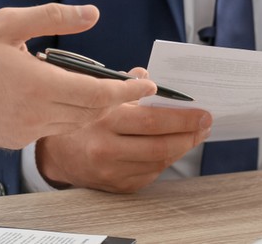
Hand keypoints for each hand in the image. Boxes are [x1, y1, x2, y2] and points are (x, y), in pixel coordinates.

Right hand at [0, 4, 156, 149]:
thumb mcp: (10, 22)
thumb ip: (55, 17)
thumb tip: (93, 14)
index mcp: (39, 85)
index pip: (99, 94)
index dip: (129, 92)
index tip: (149, 86)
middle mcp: (37, 114)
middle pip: (93, 112)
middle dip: (118, 101)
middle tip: (134, 88)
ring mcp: (26, 132)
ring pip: (74, 123)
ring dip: (92, 110)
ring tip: (100, 91)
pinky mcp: (15, 141)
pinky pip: (52, 130)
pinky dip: (65, 117)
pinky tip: (59, 100)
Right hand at [37, 68, 211, 192]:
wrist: (55, 153)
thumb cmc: (82, 118)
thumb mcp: (98, 94)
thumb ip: (126, 84)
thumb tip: (152, 75)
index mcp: (103, 121)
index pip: (152, 121)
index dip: (182, 118)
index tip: (203, 113)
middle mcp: (106, 149)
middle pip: (160, 146)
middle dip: (190, 135)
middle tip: (206, 124)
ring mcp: (112, 172)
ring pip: (159, 162)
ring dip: (182, 148)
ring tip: (195, 134)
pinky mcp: (117, 187)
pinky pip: (151, 174)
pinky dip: (165, 160)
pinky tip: (173, 148)